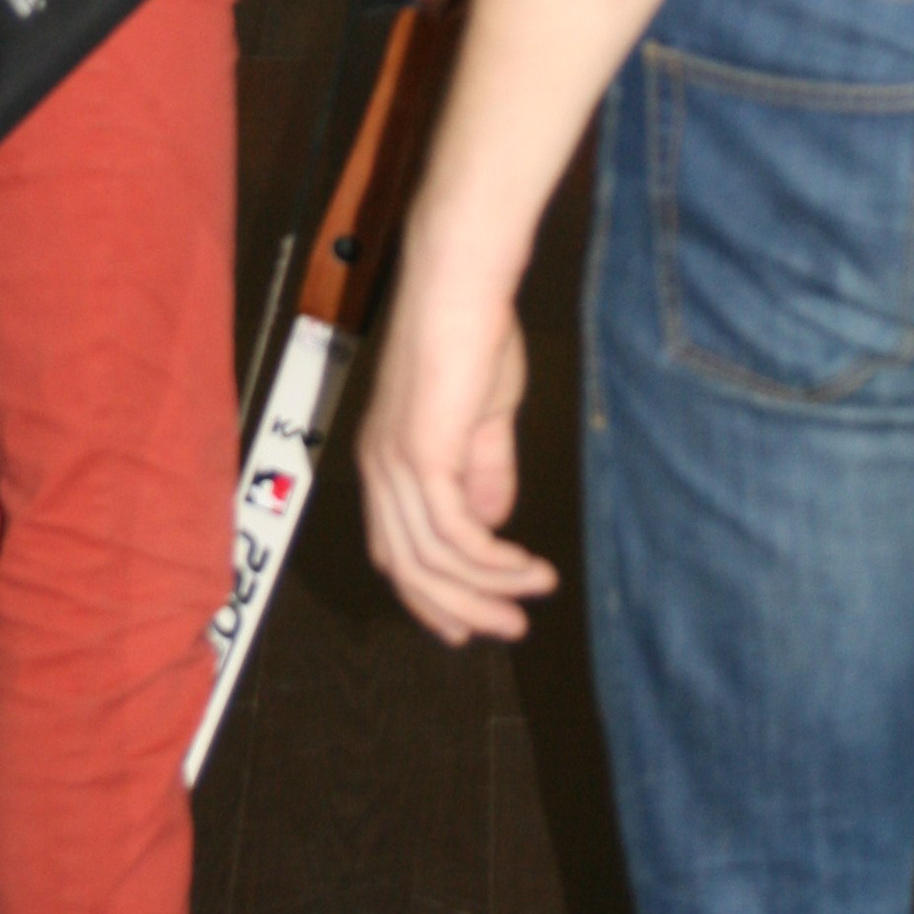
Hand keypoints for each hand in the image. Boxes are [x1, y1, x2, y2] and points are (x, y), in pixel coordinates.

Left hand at [358, 212, 556, 644]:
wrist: (462, 285)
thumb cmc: (473, 335)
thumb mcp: (482, 415)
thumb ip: (483, 471)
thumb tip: (493, 525)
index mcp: (384, 461)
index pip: (395, 550)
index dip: (429, 596)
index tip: (468, 627)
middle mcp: (378, 470)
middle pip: (409, 569)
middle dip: (459, 608)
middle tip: (509, 629)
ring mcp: (394, 465)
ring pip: (433, 560)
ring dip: (487, 588)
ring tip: (536, 593)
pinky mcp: (421, 457)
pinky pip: (455, 534)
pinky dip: (493, 560)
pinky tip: (527, 565)